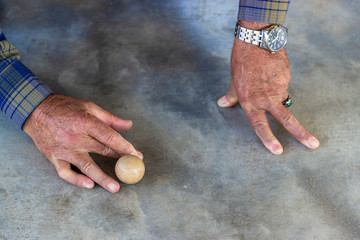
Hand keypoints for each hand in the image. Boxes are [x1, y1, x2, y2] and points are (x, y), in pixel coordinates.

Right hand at [23, 94, 142, 192]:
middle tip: (133, 169)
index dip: (125, 147)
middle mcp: (76, 137)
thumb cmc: (65, 107)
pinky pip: (65, 172)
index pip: (110, 137)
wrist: (35, 110)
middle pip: (102, 151)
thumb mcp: (89, 107)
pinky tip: (89, 185)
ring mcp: (64, 149)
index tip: (137, 155)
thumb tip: (129, 125)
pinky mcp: (54, 157)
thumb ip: (110, 118)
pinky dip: (76, 180)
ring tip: (115, 188)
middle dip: (120, 160)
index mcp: (86, 122)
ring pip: (86, 166)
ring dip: (102, 178)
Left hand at [217, 21, 318, 153]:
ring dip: (276, 93)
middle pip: (286, 119)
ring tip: (265, 77)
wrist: (256, 40)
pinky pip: (284, 84)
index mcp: (250, 101)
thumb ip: (232, 96)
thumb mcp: (234, 81)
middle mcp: (266, 97)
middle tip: (313, 144)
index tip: (278, 150)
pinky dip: (278, 81)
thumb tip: (222, 103)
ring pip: (282, 97)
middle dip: (300, 133)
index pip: (259, 124)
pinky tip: (271, 71)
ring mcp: (279, 87)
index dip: (268, 139)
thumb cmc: (241, 61)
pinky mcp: (287, 77)